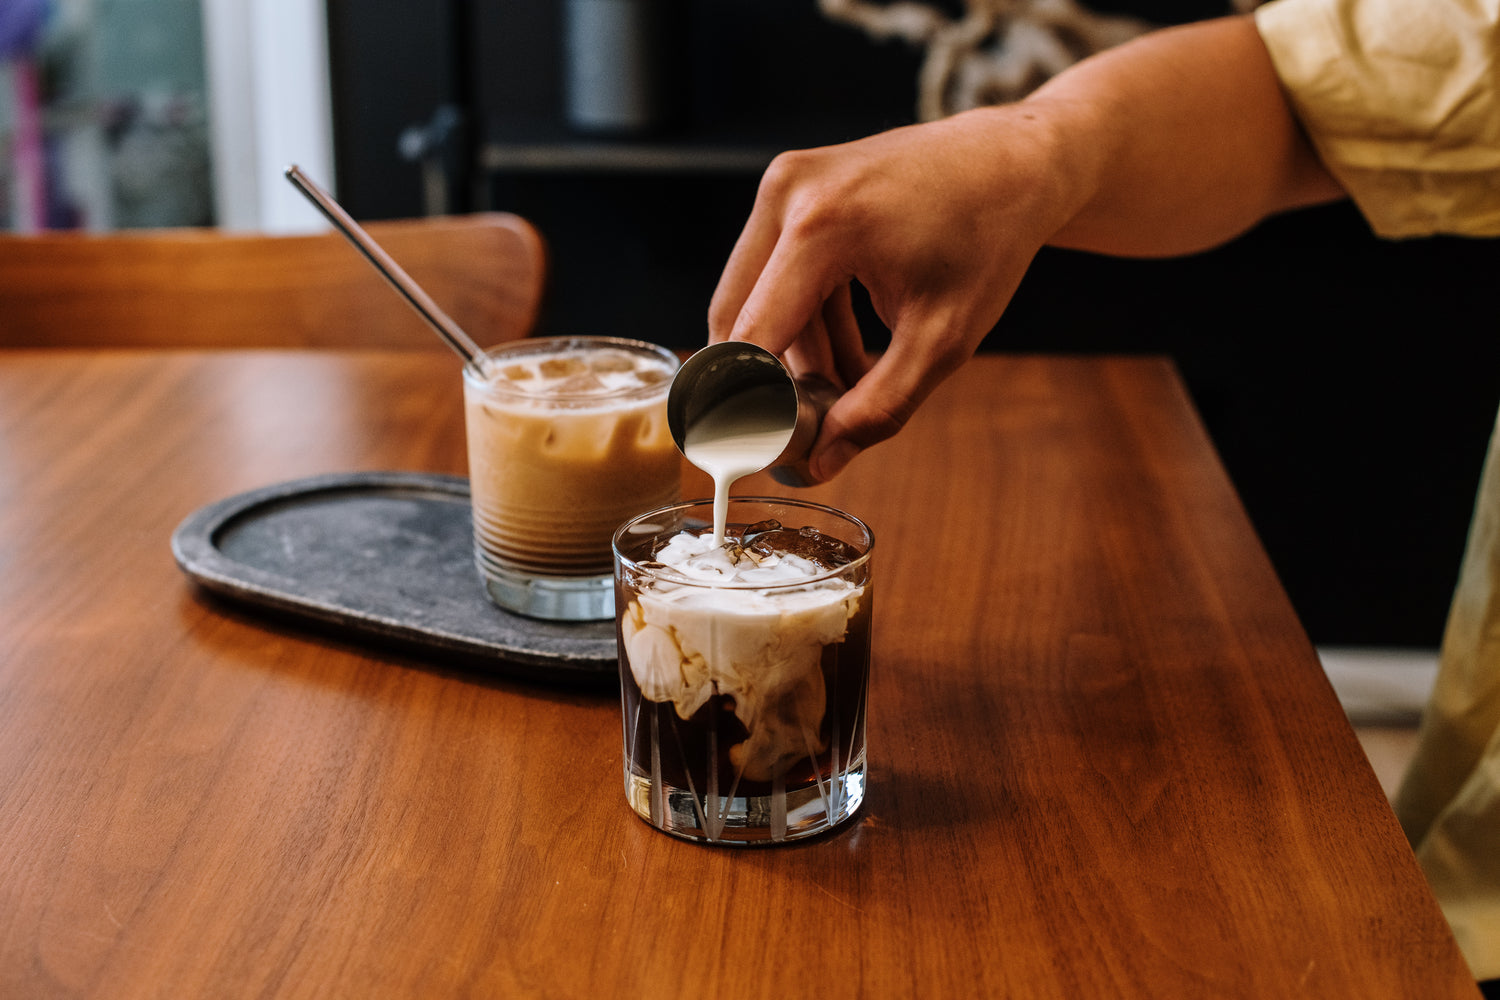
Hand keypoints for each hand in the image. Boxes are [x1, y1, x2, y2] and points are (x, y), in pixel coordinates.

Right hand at [708, 107, 1075, 481]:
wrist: (1012, 162)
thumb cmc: (988, 240)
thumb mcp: (942, 339)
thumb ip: (879, 407)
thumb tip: (821, 462)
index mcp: (822, 226)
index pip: (751, 338)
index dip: (750, 404)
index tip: (768, 451)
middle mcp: (788, 193)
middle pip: (736, 318)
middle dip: (767, 381)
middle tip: (811, 425)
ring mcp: (785, 183)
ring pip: (753, 299)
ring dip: (791, 354)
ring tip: (849, 390)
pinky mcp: (792, 187)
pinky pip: (773, 273)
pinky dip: (803, 320)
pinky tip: (848, 354)